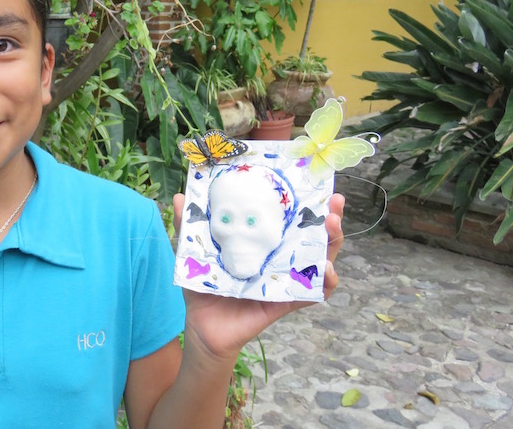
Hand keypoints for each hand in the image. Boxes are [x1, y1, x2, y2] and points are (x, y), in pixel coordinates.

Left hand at [173, 192, 344, 362]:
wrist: (202, 327)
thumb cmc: (203, 287)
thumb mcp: (195, 253)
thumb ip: (189, 226)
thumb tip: (179, 197)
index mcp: (264, 244)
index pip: (290, 220)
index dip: (306, 204)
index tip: (317, 184)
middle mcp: (280, 260)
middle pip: (313, 236)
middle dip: (329, 218)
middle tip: (334, 202)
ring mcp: (286, 281)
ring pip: (320, 260)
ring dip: (332, 244)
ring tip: (333, 227)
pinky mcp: (286, 303)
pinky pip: (313, 294)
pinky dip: (325, 283)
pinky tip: (327, 270)